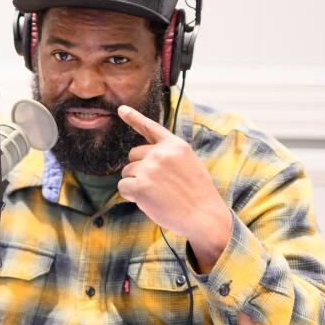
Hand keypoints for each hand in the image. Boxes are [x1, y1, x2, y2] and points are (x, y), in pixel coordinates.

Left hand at [116, 105, 232, 270]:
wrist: (204, 215)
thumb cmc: (197, 194)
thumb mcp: (189, 163)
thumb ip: (169, 155)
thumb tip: (146, 157)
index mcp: (175, 145)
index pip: (151, 128)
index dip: (134, 118)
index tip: (120, 109)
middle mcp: (161, 153)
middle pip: (133, 156)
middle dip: (139, 169)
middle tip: (157, 185)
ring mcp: (150, 168)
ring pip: (127, 172)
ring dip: (135, 183)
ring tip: (156, 194)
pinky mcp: (141, 185)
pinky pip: (123, 187)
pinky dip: (131, 195)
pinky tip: (148, 201)